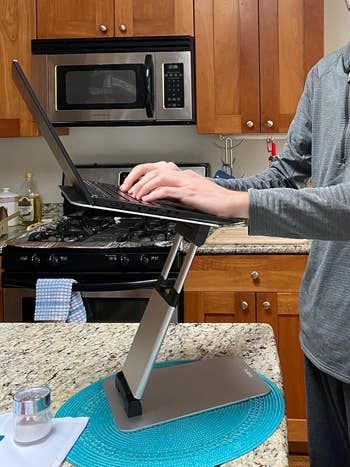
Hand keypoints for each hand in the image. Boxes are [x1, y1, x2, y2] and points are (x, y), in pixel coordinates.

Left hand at [121, 163, 248, 218]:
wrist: (230, 203)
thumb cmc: (214, 200)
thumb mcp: (192, 192)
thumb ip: (178, 191)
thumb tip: (160, 196)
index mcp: (183, 174)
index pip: (156, 167)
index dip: (140, 174)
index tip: (131, 184)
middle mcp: (183, 175)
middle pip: (153, 168)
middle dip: (136, 178)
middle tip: (127, 189)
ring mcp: (186, 182)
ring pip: (158, 177)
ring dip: (143, 186)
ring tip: (135, 195)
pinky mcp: (189, 192)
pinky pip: (167, 190)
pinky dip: (154, 194)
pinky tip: (148, 199)